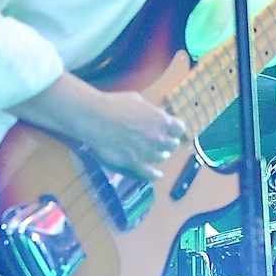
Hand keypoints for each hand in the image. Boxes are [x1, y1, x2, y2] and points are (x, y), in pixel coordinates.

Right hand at [13, 74, 186, 180]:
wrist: (95, 117)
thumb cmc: (115, 104)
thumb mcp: (138, 101)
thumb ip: (152, 111)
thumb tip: (160, 115)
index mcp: (162, 120)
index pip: (180, 129)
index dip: (175, 130)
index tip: (171, 131)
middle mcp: (158, 137)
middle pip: (172, 145)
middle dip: (166, 143)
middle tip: (160, 142)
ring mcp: (147, 152)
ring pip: (161, 158)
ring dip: (158, 155)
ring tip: (152, 153)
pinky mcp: (134, 163)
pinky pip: (150, 174)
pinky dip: (154, 175)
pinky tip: (156, 175)